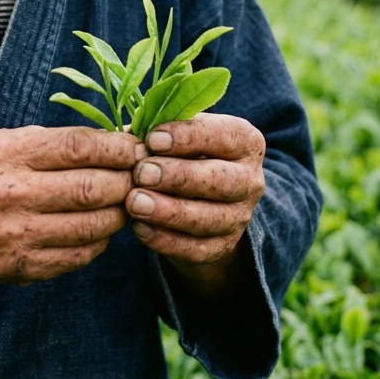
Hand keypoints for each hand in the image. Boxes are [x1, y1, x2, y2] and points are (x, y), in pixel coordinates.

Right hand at [0, 125, 135, 284]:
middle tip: (140, 176)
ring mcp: (17, 235)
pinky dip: (100, 240)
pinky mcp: (24, 267)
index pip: (77, 147)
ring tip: (125, 200)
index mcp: (8, 154)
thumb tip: (121, 140)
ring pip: (92, 225)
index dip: (116, 148)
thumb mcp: (8, 142)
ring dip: (119, 212)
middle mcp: (11, 195)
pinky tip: (101, 226)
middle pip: (91, 188)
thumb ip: (59, 142)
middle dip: (126, 180)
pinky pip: (80, 255)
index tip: (137, 147)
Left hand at [127, 113, 264, 296]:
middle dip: (178, 177)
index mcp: (244, 141)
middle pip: (220, 180)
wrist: (196, 196)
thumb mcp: (176, 133)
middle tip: (141, 173)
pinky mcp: (222, 247)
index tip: (152, 139)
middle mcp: (250, 179)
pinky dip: (166, 240)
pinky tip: (139, 227)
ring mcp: (239, 217)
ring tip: (134, 202)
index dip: (188, 137)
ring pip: (208, 218)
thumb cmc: (180, 151)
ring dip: (169, 211)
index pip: (223, 135)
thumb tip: (129, 137)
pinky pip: (196, 248)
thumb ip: (158, 129)